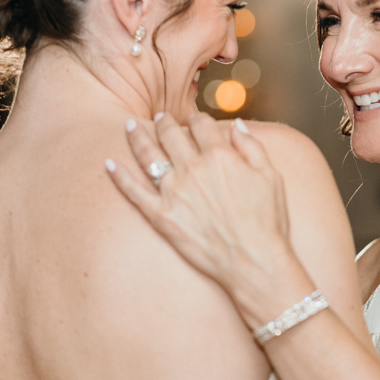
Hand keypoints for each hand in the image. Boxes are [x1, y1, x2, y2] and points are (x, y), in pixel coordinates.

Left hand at [106, 112, 297, 315]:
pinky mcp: (161, 216)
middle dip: (165, 122)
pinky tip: (109, 163)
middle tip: (160, 117)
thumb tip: (235, 124)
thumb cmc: (267, 222)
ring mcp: (173, 192)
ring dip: (137, 136)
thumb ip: (251, 146)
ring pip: (148, 155)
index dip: (198, 120)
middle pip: (171, 134)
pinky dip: (119, 175)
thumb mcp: (271, 176)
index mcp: (220, 155)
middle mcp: (193, 168)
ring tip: (130, 125)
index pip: (202, 125)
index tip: (196, 121)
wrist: (254, 262)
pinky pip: (133, 191)